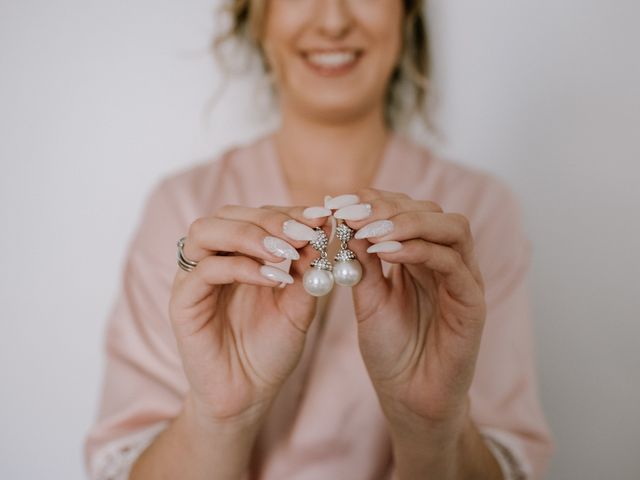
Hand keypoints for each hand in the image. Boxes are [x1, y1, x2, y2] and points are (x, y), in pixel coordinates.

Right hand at [169, 205, 325, 426]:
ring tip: (284, 253)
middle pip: (229, 214)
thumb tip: (321, 232)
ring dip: (249, 235)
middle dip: (270, 220)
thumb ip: (306, 270)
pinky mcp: (182, 303)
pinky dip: (239, 268)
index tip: (320, 218)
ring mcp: (194, 279)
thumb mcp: (299, 305)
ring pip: (206, 231)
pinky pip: (204, 271)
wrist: (248, 395)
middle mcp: (214, 259)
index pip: (257, 215)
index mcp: (240, 254)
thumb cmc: (271, 349)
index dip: (288, 213)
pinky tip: (271, 279)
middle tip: (302, 234)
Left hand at [342, 189, 486, 427]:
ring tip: (370, 230)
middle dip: (389, 207)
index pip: (406, 210)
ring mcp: (464, 280)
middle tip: (352, 213)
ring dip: (408, 222)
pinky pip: (454, 264)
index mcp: (421, 257)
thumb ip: (362, 263)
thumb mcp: (368, 299)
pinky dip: (420, 251)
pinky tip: (387, 253)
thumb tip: (345, 222)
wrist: (409, 397)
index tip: (338, 202)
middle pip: (430, 210)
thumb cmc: (391, 349)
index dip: (374, 201)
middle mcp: (446, 261)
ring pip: (452, 227)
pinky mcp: (473, 303)